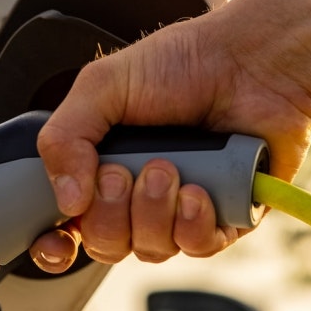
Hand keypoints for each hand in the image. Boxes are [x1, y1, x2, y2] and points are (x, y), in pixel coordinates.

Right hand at [28, 10, 310, 271]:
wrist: (253, 60)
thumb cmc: (184, 62)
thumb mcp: (103, 85)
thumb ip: (64, 136)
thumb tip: (66, 201)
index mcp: (104, 164)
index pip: (69, 226)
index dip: (57, 243)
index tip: (57, 239)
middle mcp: (141, 193)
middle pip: (106, 245)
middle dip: (109, 214)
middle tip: (123, 173)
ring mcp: (183, 208)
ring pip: (151, 249)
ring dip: (153, 213)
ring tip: (168, 168)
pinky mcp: (227, 216)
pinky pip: (198, 247)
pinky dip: (193, 225)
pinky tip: (199, 191)